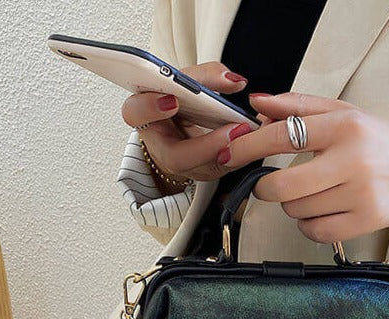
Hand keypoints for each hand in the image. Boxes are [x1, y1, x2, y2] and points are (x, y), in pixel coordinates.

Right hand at [121, 62, 254, 185]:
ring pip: (201, 169)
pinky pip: (222, 169)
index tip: (172, 100)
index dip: (150, 108)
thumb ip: (204, 76)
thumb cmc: (178, 102)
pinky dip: (240, 154)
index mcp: (145, 116)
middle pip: (176, 156)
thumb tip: (234, 80)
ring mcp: (183, 166)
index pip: (135, 113)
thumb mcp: (184, 82)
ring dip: (228, 152)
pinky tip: (252, 140)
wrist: (180, 127)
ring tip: (247, 133)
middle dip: (205, 145)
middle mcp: (160, 147)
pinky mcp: (203, 172)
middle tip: (233, 129)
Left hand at [217, 93, 388, 242]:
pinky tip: (321, 212)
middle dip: (267, 188)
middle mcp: (353, 159)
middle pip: (283, 185)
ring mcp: (360, 194)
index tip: (228, 153)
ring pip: (297, 210)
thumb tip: (257, 104)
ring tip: (314, 194)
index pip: (283, 134)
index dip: (248, 146)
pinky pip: (315, 231)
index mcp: (345, 126)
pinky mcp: (366, 221)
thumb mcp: (345, 114)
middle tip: (270, 185)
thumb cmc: (380, 142)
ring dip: (294, 206)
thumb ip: (300, 107)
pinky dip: (309, 225)